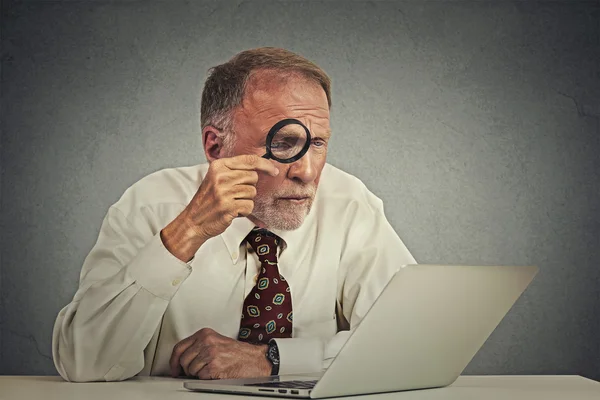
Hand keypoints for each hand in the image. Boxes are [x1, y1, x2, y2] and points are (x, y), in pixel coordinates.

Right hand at [161, 155, 278, 260]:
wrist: (194, 221)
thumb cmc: (209, 200)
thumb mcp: (217, 178)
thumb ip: (234, 170)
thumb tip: (260, 166)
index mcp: (219, 166)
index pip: (249, 160)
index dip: (265, 164)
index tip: (273, 170)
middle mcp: (220, 176)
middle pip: (253, 177)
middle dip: (249, 187)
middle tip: (235, 194)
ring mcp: (223, 191)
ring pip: (252, 192)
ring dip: (245, 200)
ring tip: (232, 203)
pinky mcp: (228, 206)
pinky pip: (249, 205)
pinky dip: (244, 210)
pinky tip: (233, 211)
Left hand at [169, 328, 271, 379]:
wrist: (253, 359)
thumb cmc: (237, 353)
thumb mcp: (215, 341)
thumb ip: (199, 346)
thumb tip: (181, 359)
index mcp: (205, 333)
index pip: (179, 347)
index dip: (173, 360)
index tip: (174, 368)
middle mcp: (206, 341)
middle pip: (183, 360)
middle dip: (187, 369)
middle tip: (195, 371)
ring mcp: (210, 353)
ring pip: (190, 369)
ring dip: (197, 374)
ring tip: (209, 370)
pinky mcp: (214, 365)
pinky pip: (200, 377)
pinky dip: (205, 378)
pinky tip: (215, 373)